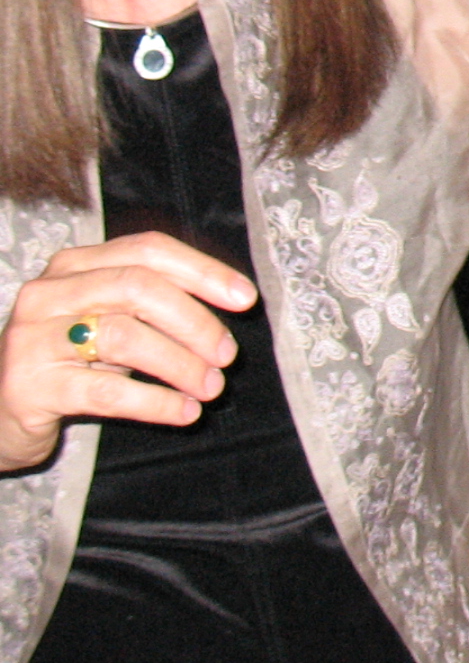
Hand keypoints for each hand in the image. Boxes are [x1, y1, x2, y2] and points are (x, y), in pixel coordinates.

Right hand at [0, 233, 254, 469]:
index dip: (203, 271)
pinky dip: (155, 402)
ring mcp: (32, 338)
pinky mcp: (28, 386)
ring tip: (212, 388)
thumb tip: (236, 302)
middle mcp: (47, 292)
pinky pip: (106, 390)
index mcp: (74, 265)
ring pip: (124, 337)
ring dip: (180, 364)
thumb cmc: (70, 361)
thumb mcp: (109, 322)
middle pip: (139, 288)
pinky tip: (184, 412)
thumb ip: (156, 305)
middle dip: (195, 321)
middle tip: (228, 355)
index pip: (148, 250)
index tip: (246, 299)